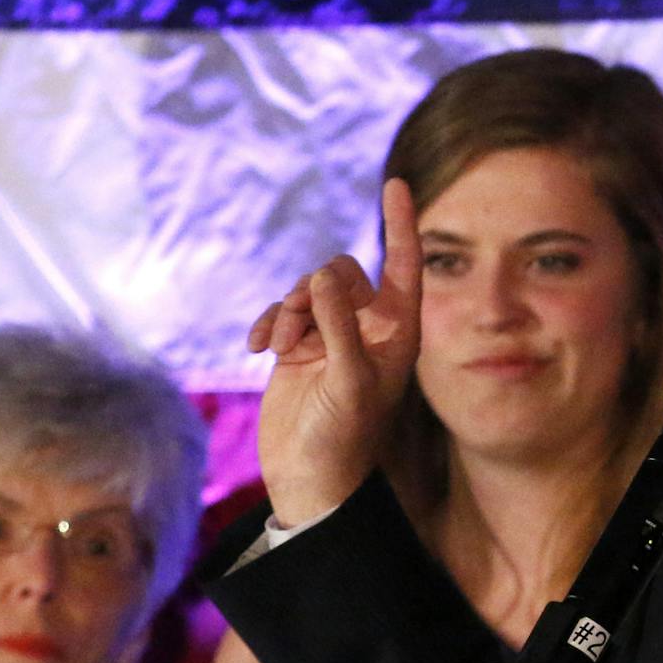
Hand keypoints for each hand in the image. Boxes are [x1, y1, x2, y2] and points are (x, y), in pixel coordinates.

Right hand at [247, 179, 421, 525]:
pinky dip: (268, 323)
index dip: (400, 223)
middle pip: (341, 272)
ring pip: (307, 290)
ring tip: (277, 345)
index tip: (396, 182)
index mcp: (397, 333)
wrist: (310, 480)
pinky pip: (282, 312)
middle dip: (315, 289)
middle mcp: (367, 329)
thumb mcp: (349, 381)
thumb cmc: (344, 438)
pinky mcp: (298, 348)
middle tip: (298, 324)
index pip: (404, 265)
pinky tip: (257, 347)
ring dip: (288, 310)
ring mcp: (331, 337)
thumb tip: (321, 275)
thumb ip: (338, 325)